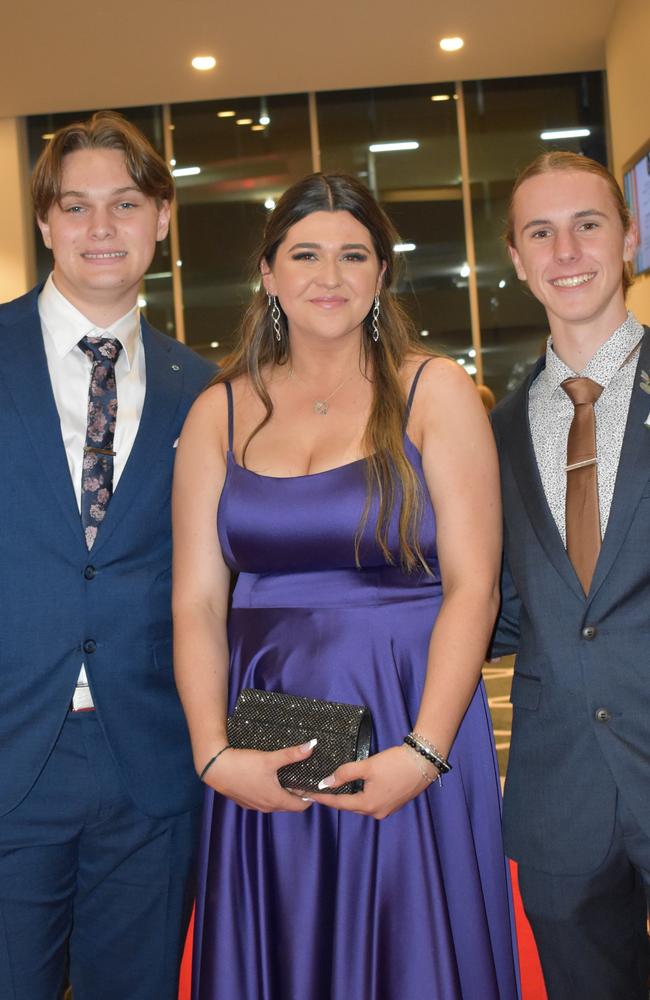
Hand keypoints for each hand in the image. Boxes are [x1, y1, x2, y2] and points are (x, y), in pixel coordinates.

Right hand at [203, 740, 316, 812]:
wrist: (216, 768)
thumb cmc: (243, 765)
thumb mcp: (270, 758)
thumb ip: (292, 754)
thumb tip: (311, 746)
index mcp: (276, 799)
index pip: (301, 805)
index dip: (310, 797)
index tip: (314, 785)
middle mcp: (267, 807)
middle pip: (289, 805)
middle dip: (298, 794)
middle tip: (304, 778)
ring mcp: (255, 805)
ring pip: (275, 803)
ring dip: (283, 793)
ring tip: (288, 777)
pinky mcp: (245, 801)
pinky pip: (263, 800)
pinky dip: (269, 793)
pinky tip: (267, 779)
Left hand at [307, 745, 437, 819]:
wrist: (424, 763)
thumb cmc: (396, 763)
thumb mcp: (368, 766)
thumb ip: (345, 773)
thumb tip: (326, 782)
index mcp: (369, 805)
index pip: (339, 803)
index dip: (323, 798)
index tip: (309, 795)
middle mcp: (377, 812)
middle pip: (350, 805)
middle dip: (335, 798)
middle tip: (319, 791)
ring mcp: (386, 809)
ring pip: (361, 804)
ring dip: (349, 797)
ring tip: (335, 789)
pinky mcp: (393, 803)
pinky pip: (371, 801)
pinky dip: (361, 795)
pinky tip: (356, 787)